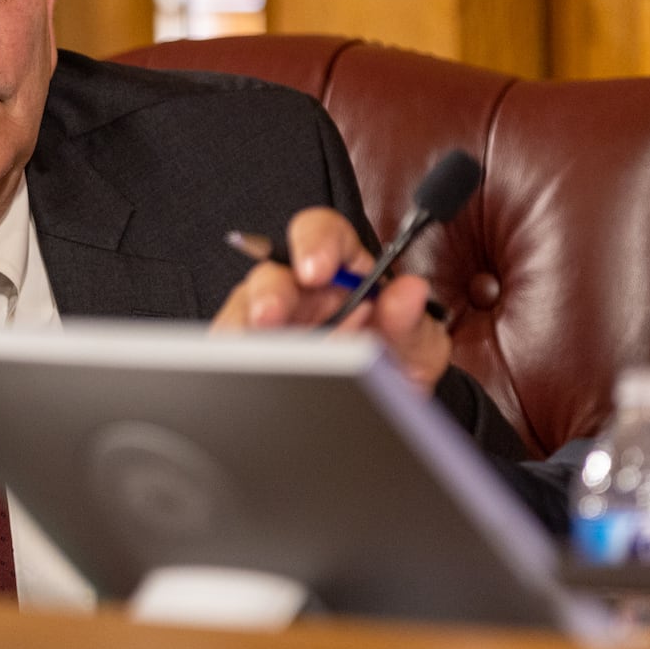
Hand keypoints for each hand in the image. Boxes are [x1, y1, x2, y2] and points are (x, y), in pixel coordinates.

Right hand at [213, 207, 450, 394]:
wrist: (386, 416)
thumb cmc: (397, 365)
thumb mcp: (417, 345)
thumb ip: (413, 320)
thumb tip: (409, 291)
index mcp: (343, 268)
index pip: (322, 232)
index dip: (314, 242)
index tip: (316, 269)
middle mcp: (300, 290)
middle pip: (271, 274)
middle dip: (267, 293)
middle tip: (270, 317)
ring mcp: (271, 322)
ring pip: (242, 313)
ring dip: (245, 333)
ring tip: (261, 358)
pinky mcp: (251, 356)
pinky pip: (232, 354)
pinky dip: (238, 365)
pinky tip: (255, 380)